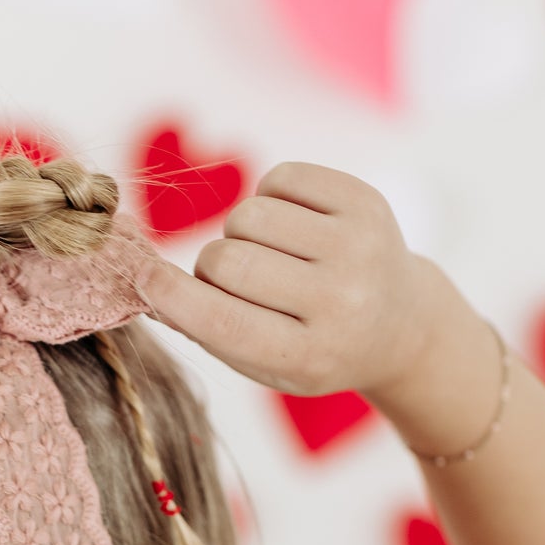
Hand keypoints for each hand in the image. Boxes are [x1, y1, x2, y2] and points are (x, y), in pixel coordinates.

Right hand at [137, 160, 431, 397]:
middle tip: (234, 281)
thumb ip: (206, 330)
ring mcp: (360, 247)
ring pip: (248, 214)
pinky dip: (271, 198)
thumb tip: (145, 284)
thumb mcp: (265, 366)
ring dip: (241, 232)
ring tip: (269, 254)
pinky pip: (280, 178)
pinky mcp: (367, 202)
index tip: (144, 276)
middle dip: (211, 266)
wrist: (400, 325)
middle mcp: (342, 301)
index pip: (222, 320)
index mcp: (312, 354)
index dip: (170, 294)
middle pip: (228, 259)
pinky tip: (293, 226)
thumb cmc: (313, 347)